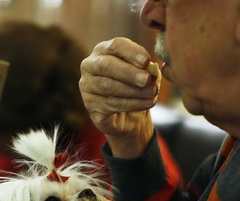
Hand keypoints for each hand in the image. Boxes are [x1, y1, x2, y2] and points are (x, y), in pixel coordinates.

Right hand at [79, 37, 159, 157]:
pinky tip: (147, 103)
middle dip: (129, 72)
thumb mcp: (145, 74)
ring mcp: (87, 87)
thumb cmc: (137, 87)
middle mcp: (90, 66)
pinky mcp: (91, 107)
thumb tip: (151, 69)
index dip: (131, 52)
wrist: (130, 116)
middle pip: (106, 65)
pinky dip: (132, 104)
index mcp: (103, 51)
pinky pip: (111, 104)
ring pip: (108, 86)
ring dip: (133, 90)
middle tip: (147, 79)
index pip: (115, 46)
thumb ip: (147, 69)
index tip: (147, 61)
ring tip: (152, 93)